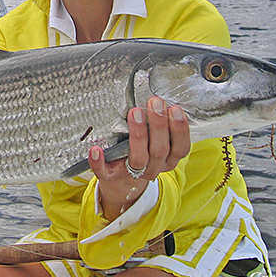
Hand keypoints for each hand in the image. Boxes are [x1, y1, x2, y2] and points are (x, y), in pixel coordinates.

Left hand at [89, 97, 189, 220]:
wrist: (121, 177)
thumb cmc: (143, 149)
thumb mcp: (157, 139)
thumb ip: (161, 124)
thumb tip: (160, 99)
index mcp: (168, 159)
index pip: (180, 148)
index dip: (179, 129)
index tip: (174, 108)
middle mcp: (153, 168)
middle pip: (160, 151)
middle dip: (158, 125)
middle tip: (154, 103)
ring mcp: (131, 173)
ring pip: (139, 159)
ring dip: (138, 135)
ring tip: (135, 112)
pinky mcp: (110, 176)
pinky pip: (104, 172)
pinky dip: (99, 162)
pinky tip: (96, 150)